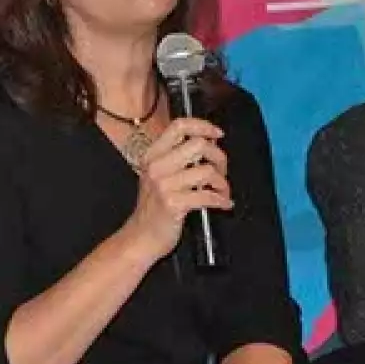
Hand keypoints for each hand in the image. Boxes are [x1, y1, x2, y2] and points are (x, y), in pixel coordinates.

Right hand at [123, 118, 233, 261]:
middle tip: (221, 170)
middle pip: (199, 145)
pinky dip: (221, 200)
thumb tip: (208, 143)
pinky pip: (208, 196)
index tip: (217, 134)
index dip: (203, 126)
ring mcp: (164, 185)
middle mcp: (157, 167)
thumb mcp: (157, 176)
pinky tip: (224, 204)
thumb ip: (176, 158)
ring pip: (207, 171)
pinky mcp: (174, 204)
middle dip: (218, 157)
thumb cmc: (153, 208)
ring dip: (222, 183)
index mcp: (152, 155)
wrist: (140, 237)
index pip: (179, 126)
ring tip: (222, 191)